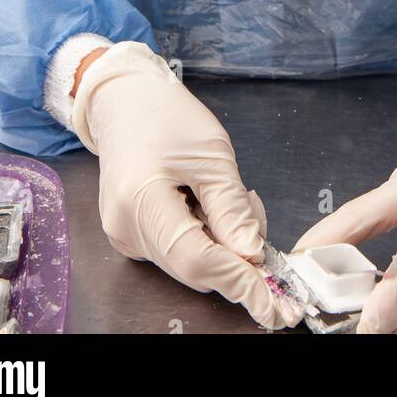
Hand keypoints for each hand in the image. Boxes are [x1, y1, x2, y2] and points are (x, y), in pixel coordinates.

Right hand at [72, 41, 284, 329]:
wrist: (125, 101)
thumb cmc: (167, 116)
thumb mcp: (212, 155)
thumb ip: (232, 209)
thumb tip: (253, 255)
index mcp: (141, 200)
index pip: (196, 258)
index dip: (237, 279)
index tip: (272, 296)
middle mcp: (125, 228)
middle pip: (191, 267)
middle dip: (234, 257)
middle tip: (256, 214)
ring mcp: (123, 235)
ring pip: (186, 262)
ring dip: (219, 245)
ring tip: (227, 196)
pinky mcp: (128, 234)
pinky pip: (174, 251)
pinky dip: (201, 238)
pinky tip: (206, 203)